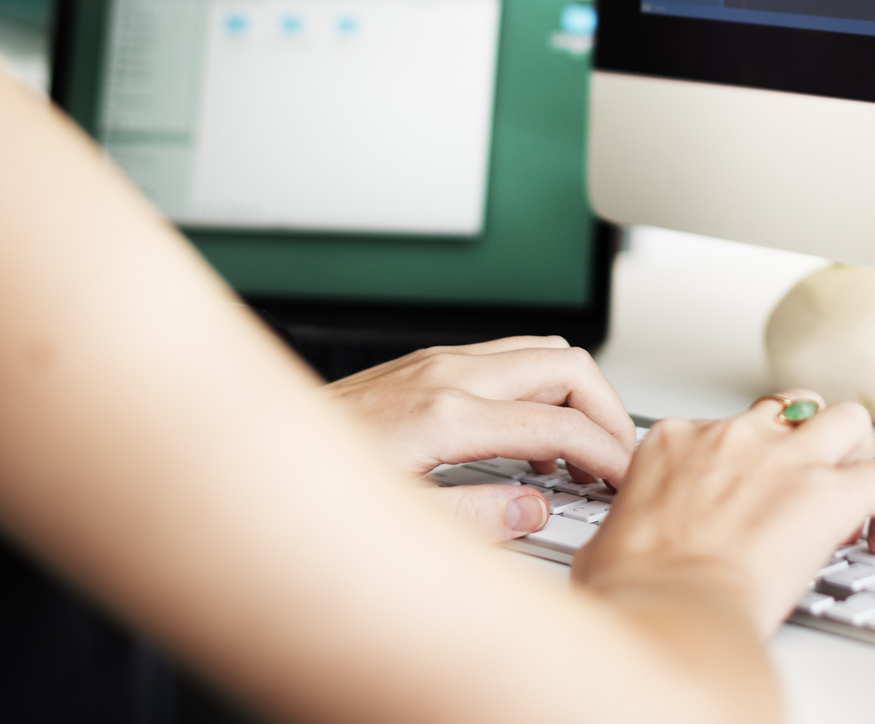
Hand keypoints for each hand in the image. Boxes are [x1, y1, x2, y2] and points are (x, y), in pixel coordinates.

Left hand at [326, 336, 638, 540]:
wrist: (251, 458)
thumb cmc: (308, 492)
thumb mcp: (399, 524)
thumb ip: (477, 520)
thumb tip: (532, 511)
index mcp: (446, 416)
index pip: (559, 423)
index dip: (606, 453)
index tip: (624, 480)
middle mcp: (445, 374)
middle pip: (565, 364)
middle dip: (606, 408)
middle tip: (618, 456)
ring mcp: (434, 362)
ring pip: (539, 350)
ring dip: (575, 392)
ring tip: (582, 448)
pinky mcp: (422, 364)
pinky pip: (506, 357)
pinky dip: (539, 387)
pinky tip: (530, 434)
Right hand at [571, 389, 874, 634]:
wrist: (670, 610)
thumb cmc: (635, 589)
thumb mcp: (601, 547)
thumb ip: (618, 534)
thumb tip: (609, 555)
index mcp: (675, 442)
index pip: (723, 430)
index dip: (747, 467)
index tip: (750, 503)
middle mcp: (733, 437)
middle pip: (789, 409)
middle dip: (807, 440)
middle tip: (809, 484)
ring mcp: (785, 459)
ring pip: (847, 418)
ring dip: (857, 452)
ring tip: (856, 494)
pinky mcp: (830, 493)